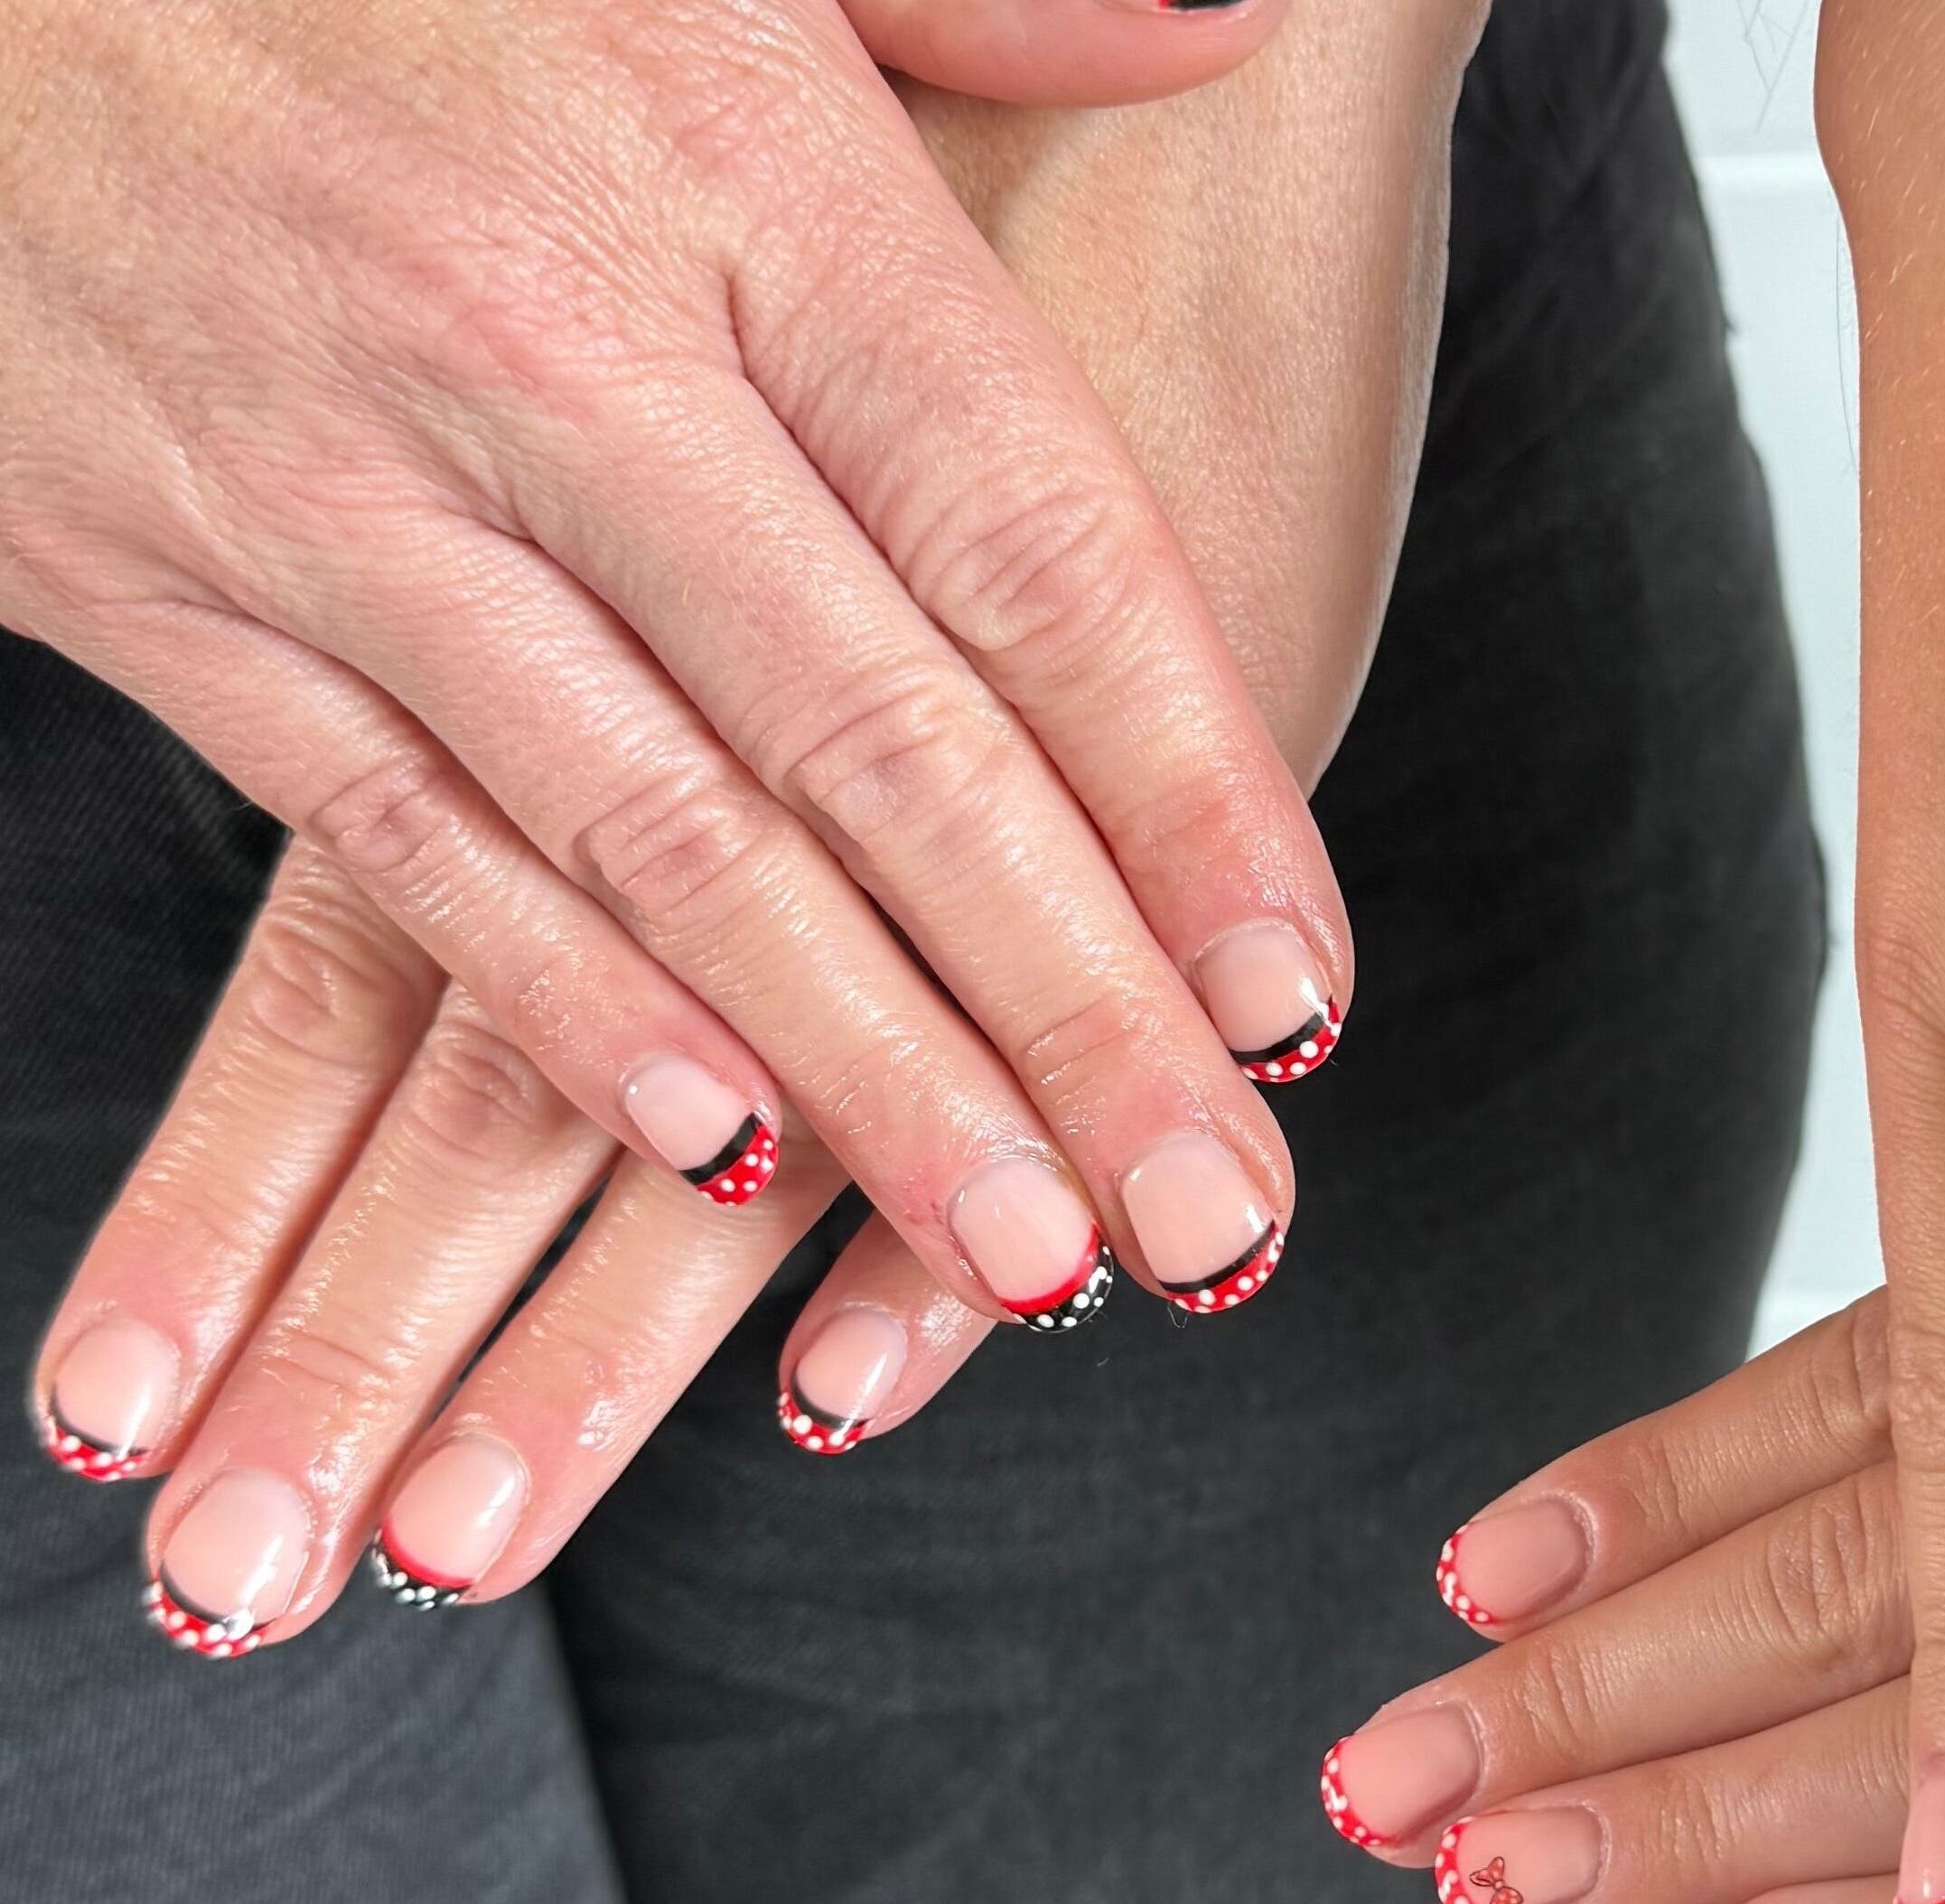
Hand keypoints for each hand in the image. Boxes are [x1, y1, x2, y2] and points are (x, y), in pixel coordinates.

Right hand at [0, 0, 1343, 1329]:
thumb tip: (1237, 23)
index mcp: (739, 177)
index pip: (1028, 539)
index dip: (1188, 787)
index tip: (1296, 991)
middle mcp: (555, 351)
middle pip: (880, 742)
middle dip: (1067, 1005)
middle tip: (1208, 1206)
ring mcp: (344, 482)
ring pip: (661, 839)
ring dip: (862, 1072)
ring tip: (1027, 1249)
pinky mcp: (156, 576)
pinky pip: (394, 839)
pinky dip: (565, 1001)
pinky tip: (714, 1152)